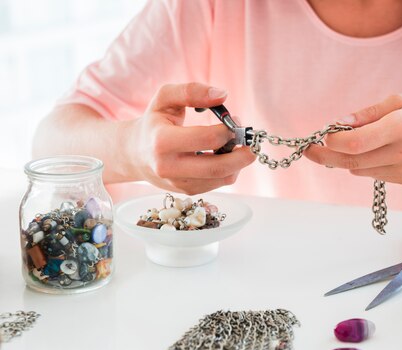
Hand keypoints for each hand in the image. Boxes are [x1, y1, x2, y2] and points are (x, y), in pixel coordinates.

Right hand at [127, 82, 254, 194]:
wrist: (135, 153)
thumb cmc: (154, 122)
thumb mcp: (165, 98)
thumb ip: (191, 91)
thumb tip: (222, 94)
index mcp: (162, 141)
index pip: (207, 139)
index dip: (229, 130)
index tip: (235, 121)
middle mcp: (168, 167)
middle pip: (218, 167)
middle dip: (242, 154)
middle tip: (251, 141)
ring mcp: (178, 183)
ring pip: (222, 179)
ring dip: (238, 162)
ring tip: (237, 145)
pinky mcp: (187, 191)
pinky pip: (218, 184)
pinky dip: (229, 170)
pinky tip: (226, 155)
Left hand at [305, 93, 401, 182]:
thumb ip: (369, 113)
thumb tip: (340, 123)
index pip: (355, 143)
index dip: (331, 142)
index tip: (320, 135)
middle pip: (351, 161)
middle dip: (326, 156)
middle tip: (308, 150)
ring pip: (359, 170)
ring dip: (343, 159)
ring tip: (335, 146)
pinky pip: (372, 173)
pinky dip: (361, 164)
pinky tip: (364, 151)